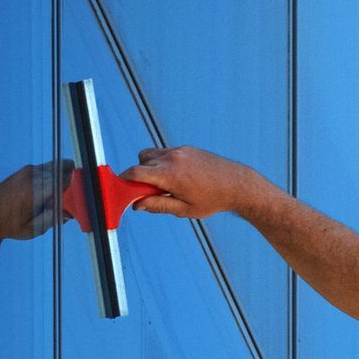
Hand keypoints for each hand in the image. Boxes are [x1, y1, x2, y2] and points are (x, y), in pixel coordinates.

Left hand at [0, 159, 74, 241]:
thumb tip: (71, 211)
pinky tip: (44, 196)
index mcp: (34, 190)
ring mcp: (28, 170)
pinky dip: (52, 179)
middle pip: (65, 168)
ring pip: (58, 166)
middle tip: (66, 199)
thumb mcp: (33, 229)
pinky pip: (48, 169)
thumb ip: (54, 218)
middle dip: (71, 182)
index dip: (75, 188)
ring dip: (61, 180)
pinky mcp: (26, 169)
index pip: (65, 179)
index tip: (76, 200)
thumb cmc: (8, 226)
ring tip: (52, 199)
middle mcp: (31, 175)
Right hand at [121, 146, 267, 219]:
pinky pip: (164, 153)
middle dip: (139, 177)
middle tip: (149, 192)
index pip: (135, 172)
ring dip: (149, 168)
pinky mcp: (185, 148)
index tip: (121, 190)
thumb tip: (138, 204)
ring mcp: (179, 151)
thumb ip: (158, 205)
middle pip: (140, 162)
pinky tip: (176, 178)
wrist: (237, 184)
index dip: (124, 181)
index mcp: (170, 175)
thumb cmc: (212, 200)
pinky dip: (162, 164)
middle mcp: (172, 158)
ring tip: (164, 184)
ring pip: (150, 155)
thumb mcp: (183, 210)